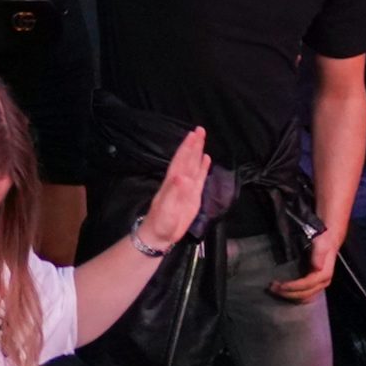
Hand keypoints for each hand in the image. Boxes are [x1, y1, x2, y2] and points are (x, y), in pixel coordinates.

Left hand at [135, 126, 207, 252]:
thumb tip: (182, 176)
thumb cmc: (160, 222)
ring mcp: (186, 188)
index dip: (187, 148)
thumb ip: (174, 193)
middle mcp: (179, 181)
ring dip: (197, 153)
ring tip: (202, 139)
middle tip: (200, 130)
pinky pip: (199, 178)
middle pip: (187, 160)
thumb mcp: (166, 209)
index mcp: (172, 182)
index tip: (193, 134)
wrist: (159, 235)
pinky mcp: (192, 197)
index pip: (181, 161)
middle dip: (193, 145)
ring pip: (193, 166)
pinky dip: (202, 168)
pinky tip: (206, 159)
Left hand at [269, 221, 346, 301]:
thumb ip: (319, 254)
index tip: (279, 285)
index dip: (293, 287)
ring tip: (275, 290)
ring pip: (305, 297)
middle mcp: (322, 281)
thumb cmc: (323, 237)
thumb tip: (317, 268)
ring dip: (290, 295)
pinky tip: (283, 291)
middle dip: (288, 293)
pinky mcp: (314, 282)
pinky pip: (305, 294)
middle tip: (271, 288)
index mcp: (324, 273)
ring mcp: (319, 283)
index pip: (307, 285)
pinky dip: (294, 295)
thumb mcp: (322, 242)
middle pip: (305, 294)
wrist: (329, 236)